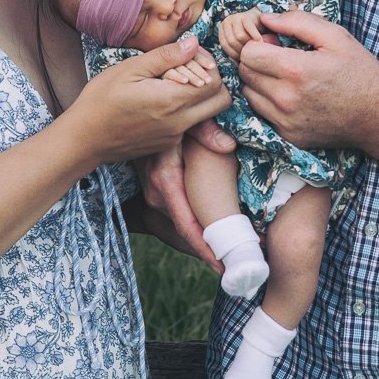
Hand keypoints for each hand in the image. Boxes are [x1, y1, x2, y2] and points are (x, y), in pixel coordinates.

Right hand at [71, 36, 228, 163]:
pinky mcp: (167, 145)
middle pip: (221, 101)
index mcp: (172, 101)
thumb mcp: (130, 69)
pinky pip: (190, 124)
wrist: (83, 139)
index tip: (190, 56)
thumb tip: (194, 43)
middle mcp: (180, 123)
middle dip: (213, 81)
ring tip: (174, 82)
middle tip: (190, 68)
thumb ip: (166, 56)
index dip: (208, 65)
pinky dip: (186, 109)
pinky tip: (161, 98)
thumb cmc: (101, 101)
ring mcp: (175, 137)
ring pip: (207, 113)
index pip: (216, 82)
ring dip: (201, 96)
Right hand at [134, 121, 235, 273]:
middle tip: (242, 263)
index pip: (186, 224)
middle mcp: (156, 192)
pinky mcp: (156, 190)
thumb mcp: (186, 119)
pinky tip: (216, 231)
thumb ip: (206, 131)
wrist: (135, 111)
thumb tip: (228, 145)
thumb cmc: (163, 113)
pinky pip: (178, 214)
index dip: (206, 248)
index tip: (226, 267)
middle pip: (185, 231)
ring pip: (182, 224)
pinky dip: (196, 226)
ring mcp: (154, 193)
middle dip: (212, 248)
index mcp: (165, 179)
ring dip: (205, 238)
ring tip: (234, 251)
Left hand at [217, 7, 267, 60]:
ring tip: (256, 46)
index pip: (225, 45)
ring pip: (240, 36)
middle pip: (232, 41)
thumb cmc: (250, 36)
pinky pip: (249, 29)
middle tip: (251, 52)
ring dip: (249, 43)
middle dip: (242, 49)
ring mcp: (236, 17)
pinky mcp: (247, 16)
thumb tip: (234, 68)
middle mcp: (227, 21)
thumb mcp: (239, 43)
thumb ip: (234, 49)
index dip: (234, 53)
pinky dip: (255, 37)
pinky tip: (260, 41)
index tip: (243, 57)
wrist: (262, 21)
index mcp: (222, 29)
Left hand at [237, 9, 378, 150]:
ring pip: (249, 94)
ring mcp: (285, 121)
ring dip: (260, 83)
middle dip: (257, 62)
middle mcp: (285, 99)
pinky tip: (292, 96)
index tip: (275, 44)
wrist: (378, 117)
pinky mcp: (288, 136)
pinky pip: (262, 114)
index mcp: (295, 70)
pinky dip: (269, 103)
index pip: (248, 53)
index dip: (258, 44)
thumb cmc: (359, 72)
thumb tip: (265, 18)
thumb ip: (297, 22)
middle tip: (280, 59)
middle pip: (245, 73)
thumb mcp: (335, 36)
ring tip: (285, 78)